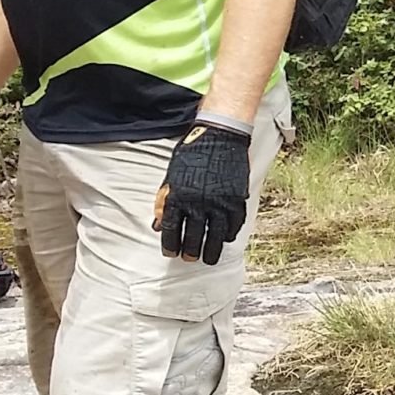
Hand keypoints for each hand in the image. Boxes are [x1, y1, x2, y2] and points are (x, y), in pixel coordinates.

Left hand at [154, 119, 252, 264]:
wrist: (221, 135)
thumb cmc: (193, 153)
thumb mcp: (172, 176)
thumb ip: (165, 201)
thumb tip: (158, 225)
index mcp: (178, 196)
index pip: (171, 229)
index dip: (170, 245)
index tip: (170, 253)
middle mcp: (198, 202)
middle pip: (193, 237)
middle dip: (190, 251)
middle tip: (189, 258)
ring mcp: (220, 202)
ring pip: (215, 236)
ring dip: (211, 250)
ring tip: (208, 258)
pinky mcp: (237, 199)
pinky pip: (233, 224)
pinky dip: (229, 234)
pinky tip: (224, 238)